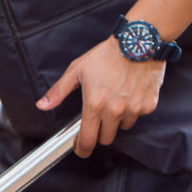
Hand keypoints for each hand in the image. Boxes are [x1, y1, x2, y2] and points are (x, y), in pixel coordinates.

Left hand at [37, 38, 166, 156]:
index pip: (87, 140)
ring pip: (123, 127)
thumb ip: (59, 91)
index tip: (81, 149)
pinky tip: (130, 94)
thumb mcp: (77, 70)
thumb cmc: (107, 55)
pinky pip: (138, 116)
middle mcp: (115, 110)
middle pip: (106, 138)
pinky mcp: (149, 105)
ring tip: (116, 99)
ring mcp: (133, 109)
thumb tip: (42, 105)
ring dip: (118, 120)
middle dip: (100, 132)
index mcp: (94, 104)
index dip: (82, 148)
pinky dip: (133, 109)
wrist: (139, 42)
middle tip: (99, 118)